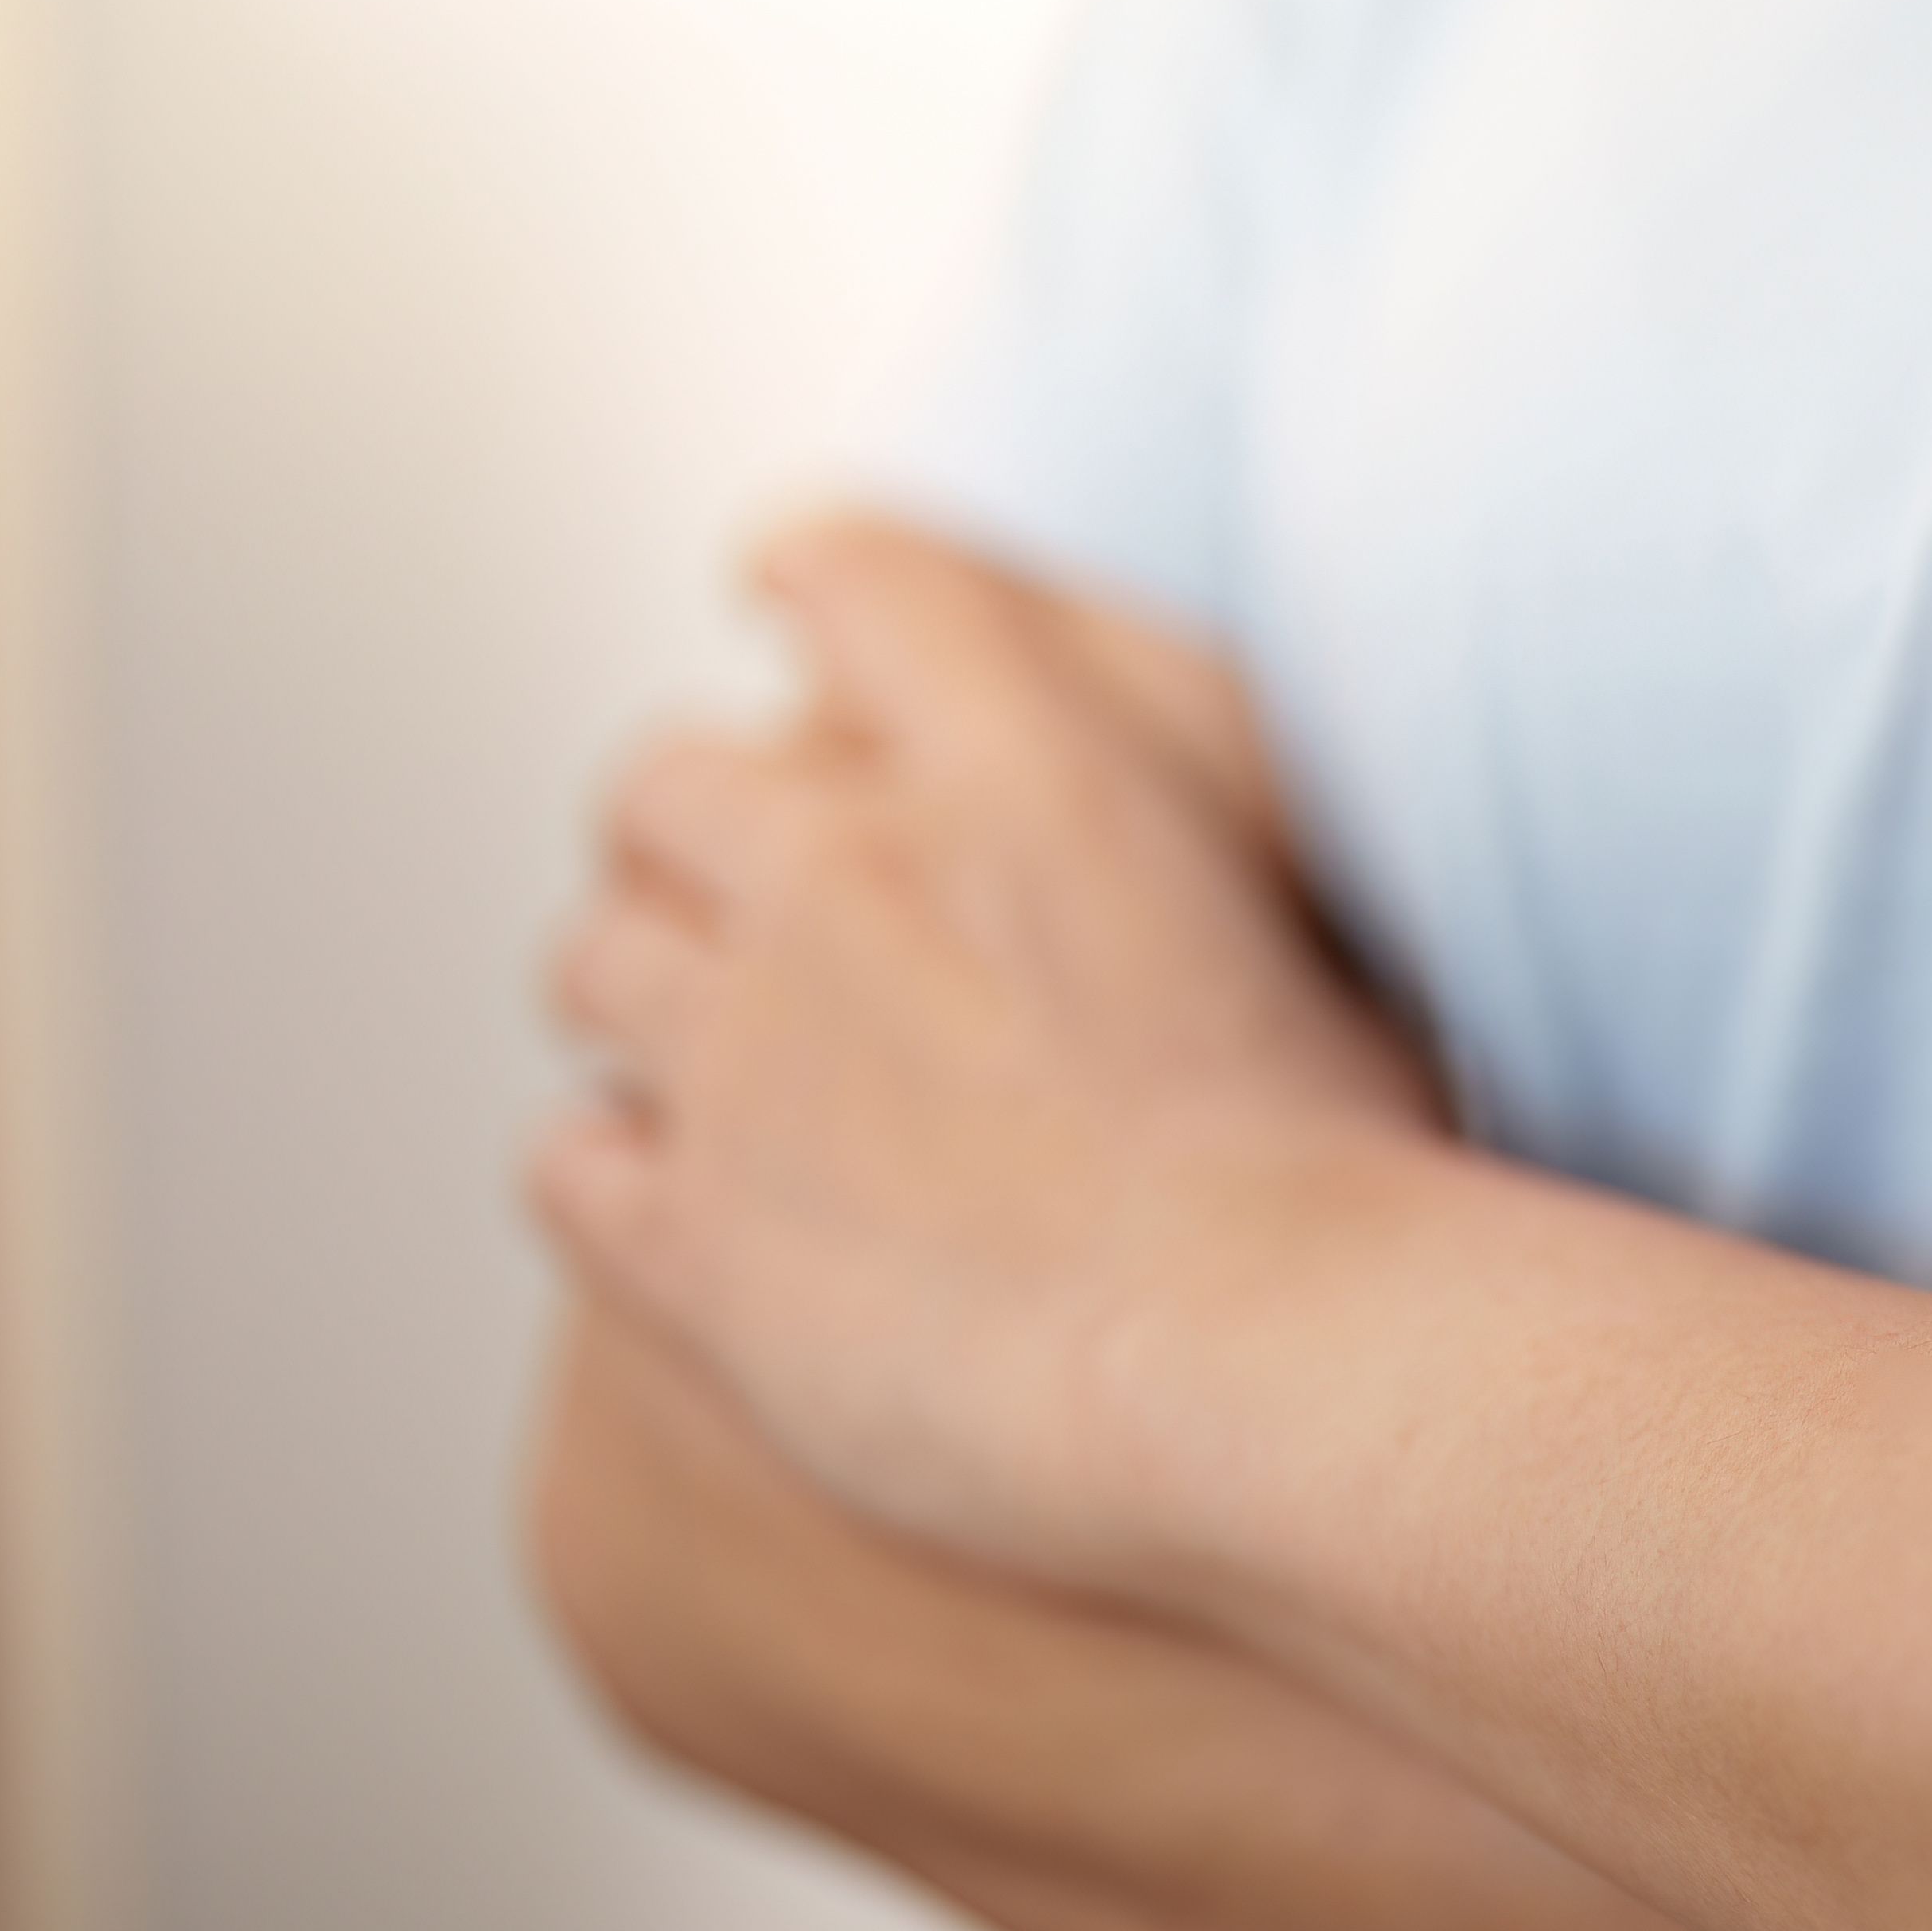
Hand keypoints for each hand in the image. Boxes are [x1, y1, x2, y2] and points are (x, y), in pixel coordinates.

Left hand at [533, 522, 1435, 1583]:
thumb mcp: (1331, 928)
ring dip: (644, 1003)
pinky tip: (694, 1212)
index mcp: (1024, 772)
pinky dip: (615, 1173)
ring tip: (719, 1069)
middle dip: (690, 835)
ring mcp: (745, 1058)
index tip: (789, 595)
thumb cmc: (1364, 1168)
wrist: (1281, 1353)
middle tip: (748, 900)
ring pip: (590, 967)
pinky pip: (567, 1163)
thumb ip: (1207, 861)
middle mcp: (846, 882)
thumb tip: (1207, 869)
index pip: (853, 577)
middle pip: (666, 783)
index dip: (809, 579)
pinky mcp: (692, 1237)